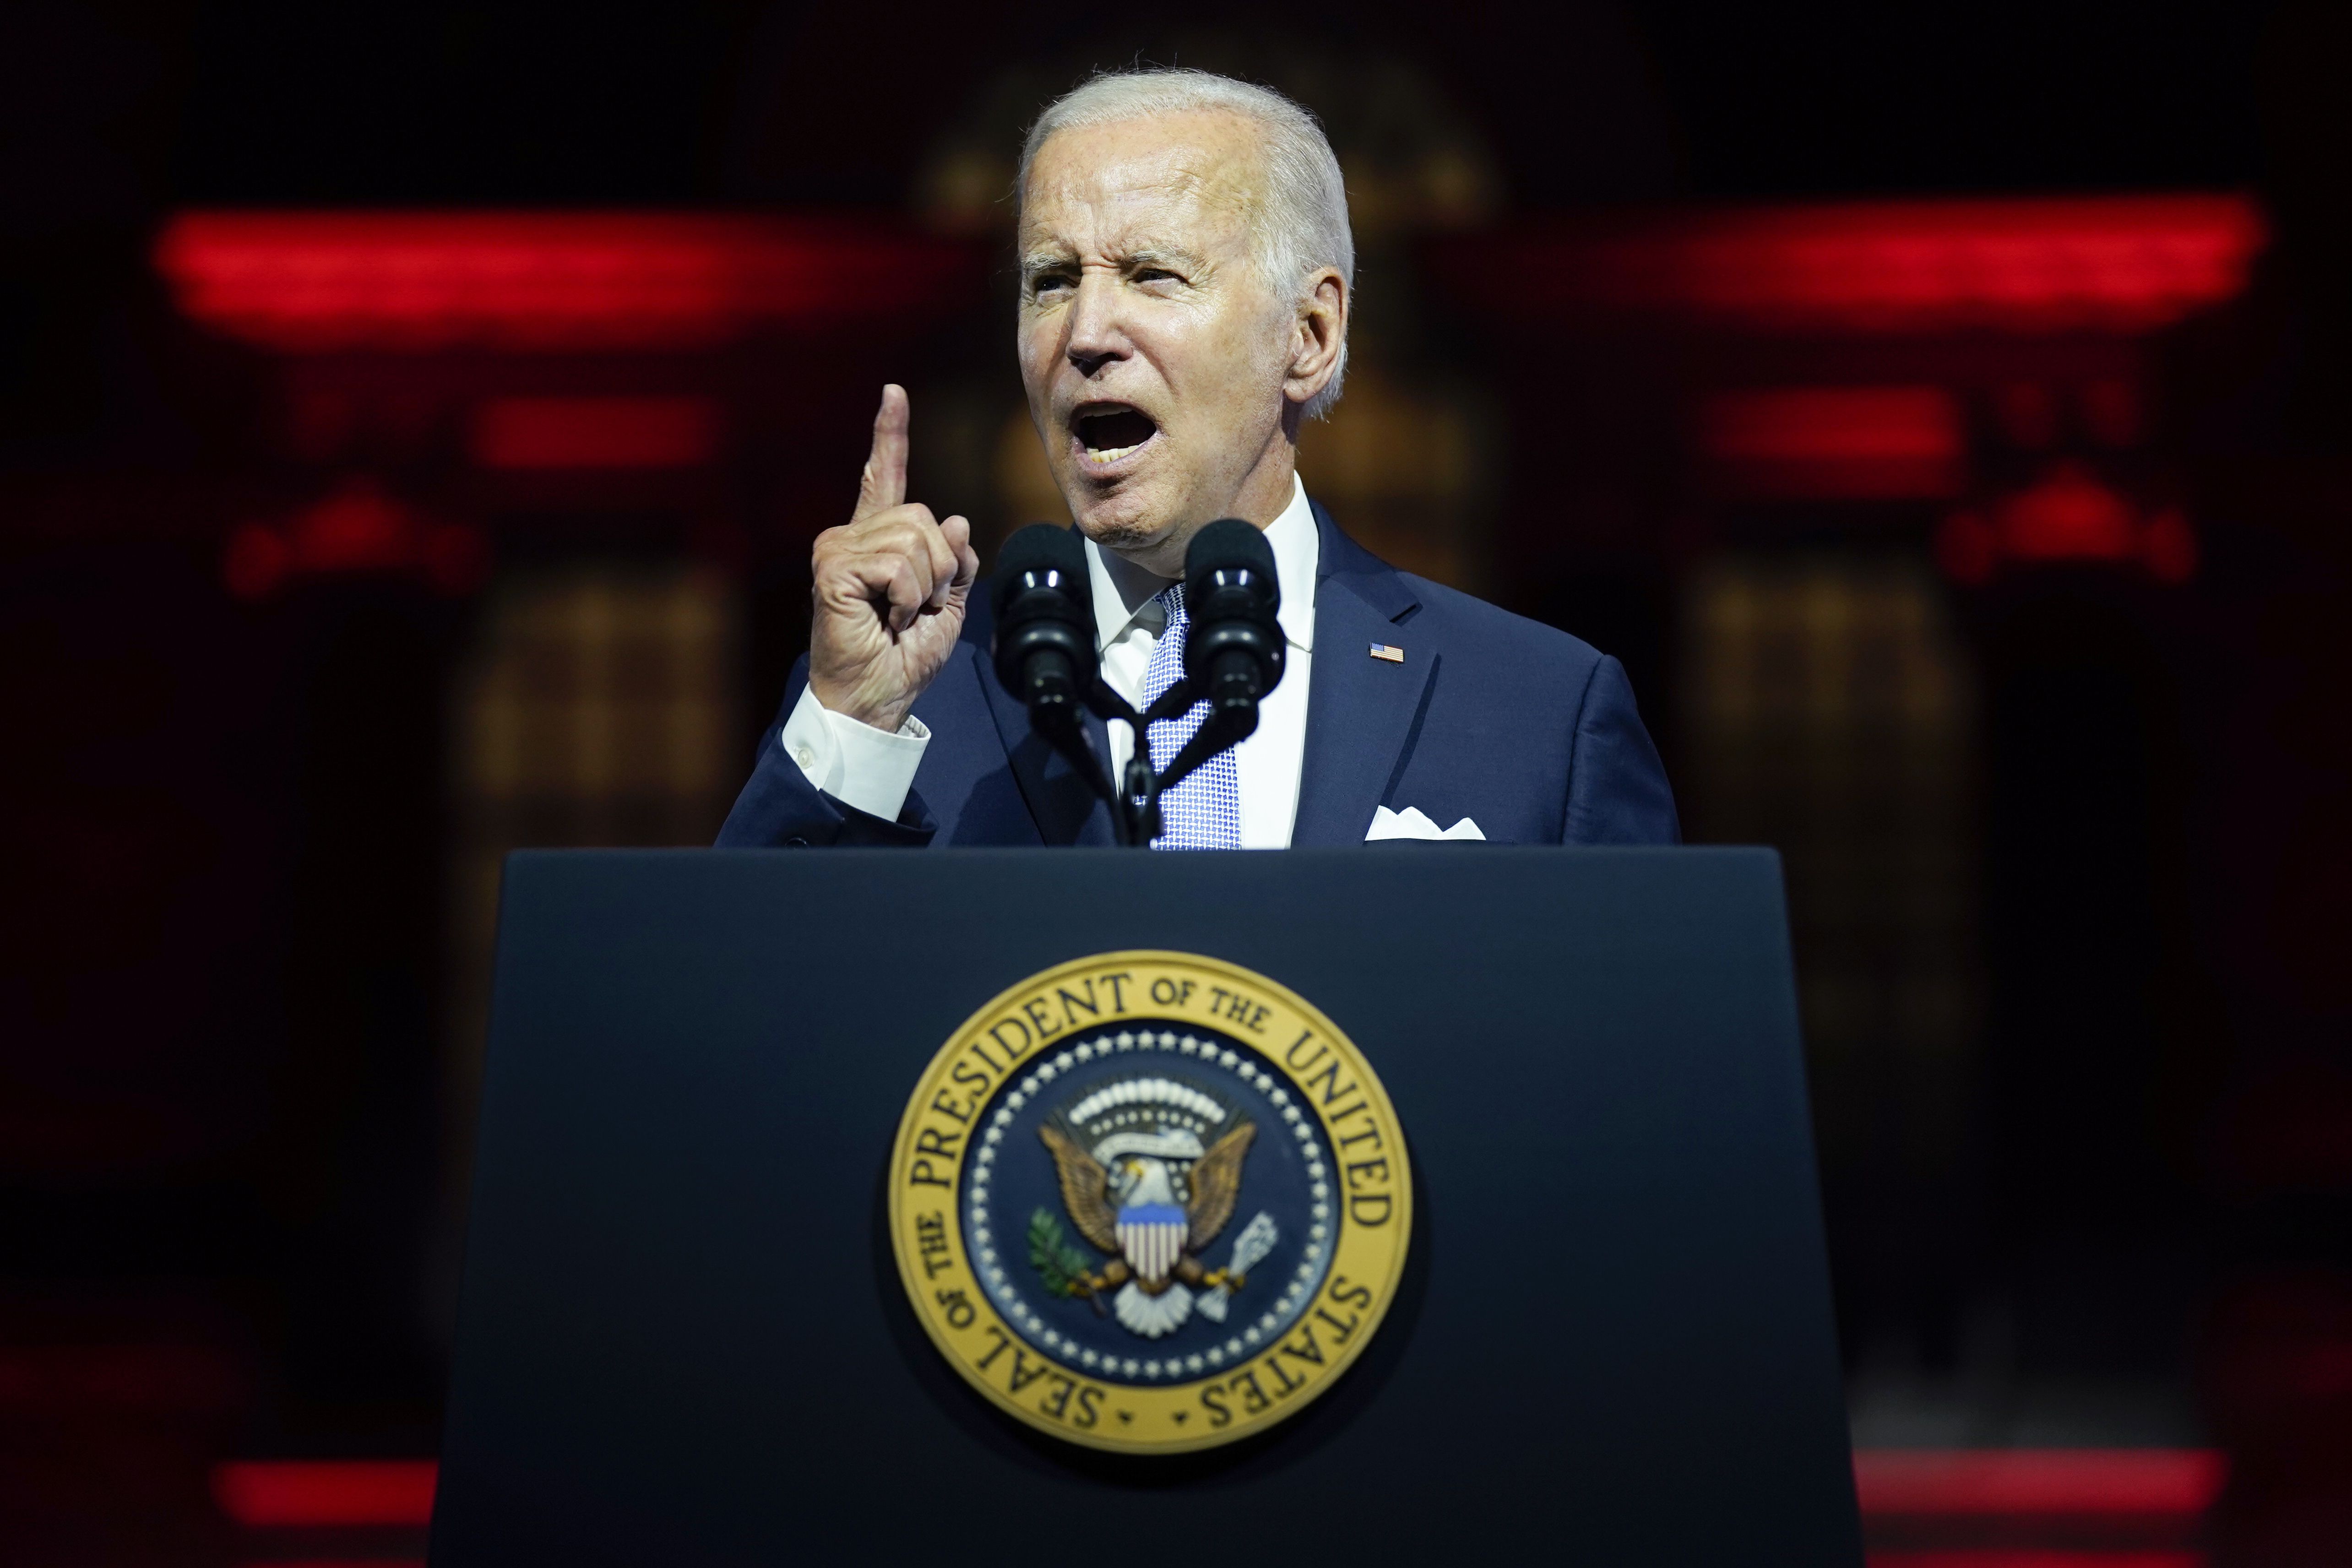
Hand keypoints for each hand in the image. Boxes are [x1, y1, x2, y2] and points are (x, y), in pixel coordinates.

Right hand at [807, 386, 980, 733]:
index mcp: (877, 539)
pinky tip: (891, 618)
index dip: (890, 435)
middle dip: (940, 567)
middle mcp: (851, 536)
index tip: (893, 393)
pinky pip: (899, 564)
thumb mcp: (949, 603)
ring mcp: (838, 550)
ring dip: (926, 585)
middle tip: (919, 607)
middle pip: (923, 516)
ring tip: (902, 614)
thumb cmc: (905, 655)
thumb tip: (956, 523)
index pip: (884, 476)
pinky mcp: (834, 570)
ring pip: (915, 538)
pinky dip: (910, 596)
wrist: (878, 697)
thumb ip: (955, 561)